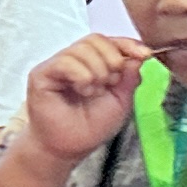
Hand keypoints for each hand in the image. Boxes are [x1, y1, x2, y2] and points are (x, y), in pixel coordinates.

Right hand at [20, 32, 150, 167]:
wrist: (69, 146)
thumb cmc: (91, 126)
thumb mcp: (121, 100)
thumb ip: (129, 77)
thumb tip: (138, 56)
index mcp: (92, 64)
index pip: (109, 42)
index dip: (127, 44)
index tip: (145, 54)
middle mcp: (73, 60)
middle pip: (95, 40)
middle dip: (112, 60)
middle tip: (110, 84)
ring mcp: (56, 66)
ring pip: (81, 49)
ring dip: (97, 72)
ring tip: (94, 92)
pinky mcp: (41, 74)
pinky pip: (65, 62)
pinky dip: (81, 76)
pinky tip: (83, 91)